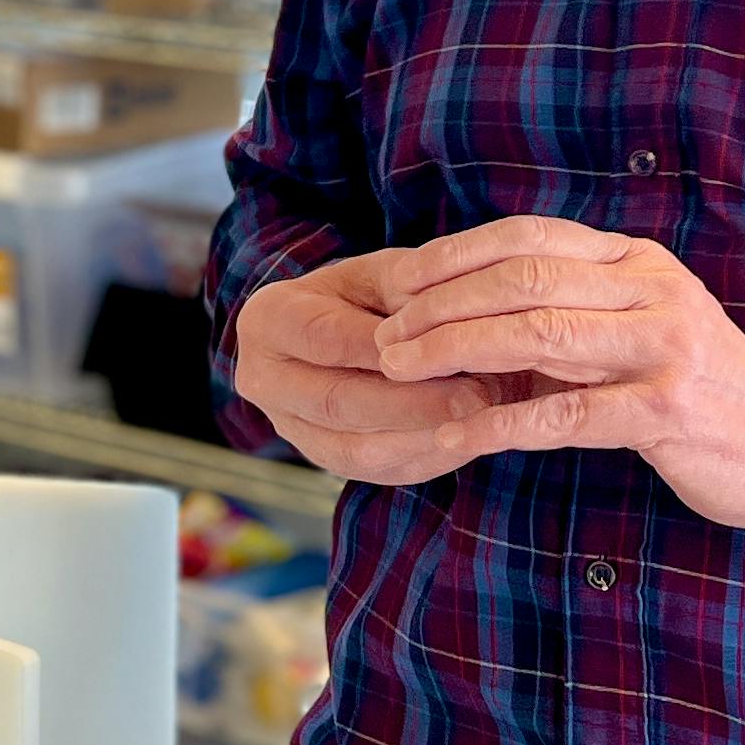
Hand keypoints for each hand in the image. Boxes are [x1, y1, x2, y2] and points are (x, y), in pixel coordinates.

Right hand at [232, 251, 524, 485]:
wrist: (338, 332)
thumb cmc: (363, 294)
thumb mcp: (379, 274)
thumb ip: (405, 290)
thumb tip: (445, 321)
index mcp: (269, 320)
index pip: (327, 338)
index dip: (384, 348)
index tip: (448, 348)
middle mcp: (264, 380)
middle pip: (337, 402)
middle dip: (411, 403)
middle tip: (477, 396)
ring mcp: (291, 428)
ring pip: (356, 448)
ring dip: (422, 438)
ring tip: (480, 420)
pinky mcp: (325, 461)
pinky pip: (375, 471)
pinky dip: (424, 458)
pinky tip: (466, 440)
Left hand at [372, 216, 744, 532]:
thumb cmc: (690, 382)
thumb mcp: (635, 320)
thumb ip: (568, 302)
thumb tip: (461, 295)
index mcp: (634, 260)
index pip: (527, 238)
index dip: (453, 256)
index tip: (397, 281)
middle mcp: (650, 290)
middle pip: (522, 280)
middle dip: (441, 305)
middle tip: (388, 335)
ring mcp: (663, 347)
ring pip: (537, 335)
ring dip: (455, 352)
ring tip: (402, 371)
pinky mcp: (668, 410)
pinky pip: (568, 414)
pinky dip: (503, 424)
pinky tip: (458, 435)